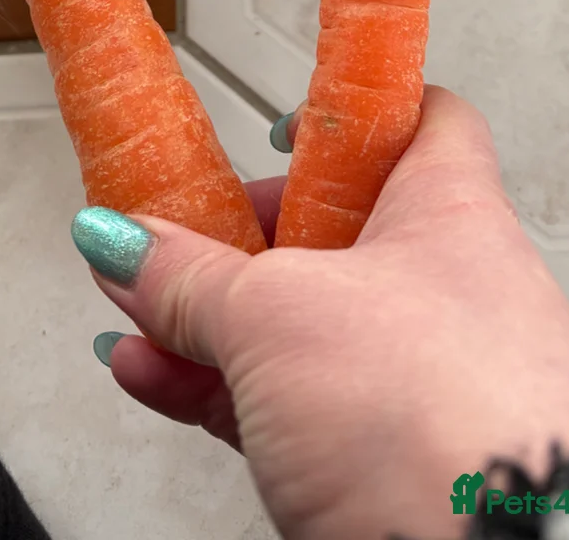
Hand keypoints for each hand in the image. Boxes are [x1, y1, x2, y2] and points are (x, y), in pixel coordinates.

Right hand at [71, 86, 568, 539]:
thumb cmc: (437, 417)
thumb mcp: (277, 315)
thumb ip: (189, 276)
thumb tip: (122, 240)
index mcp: (447, 213)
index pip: (418, 120)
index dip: (352, 109)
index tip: (287, 115)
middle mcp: (444, 288)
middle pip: (332, 230)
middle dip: (241, 234)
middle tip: (175, 233)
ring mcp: (417, 378)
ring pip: (300, 325)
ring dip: (209, 318)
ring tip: (133, 308)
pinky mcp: (386, 459)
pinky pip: (289, 403)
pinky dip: (220, 386)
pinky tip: (149, 375)